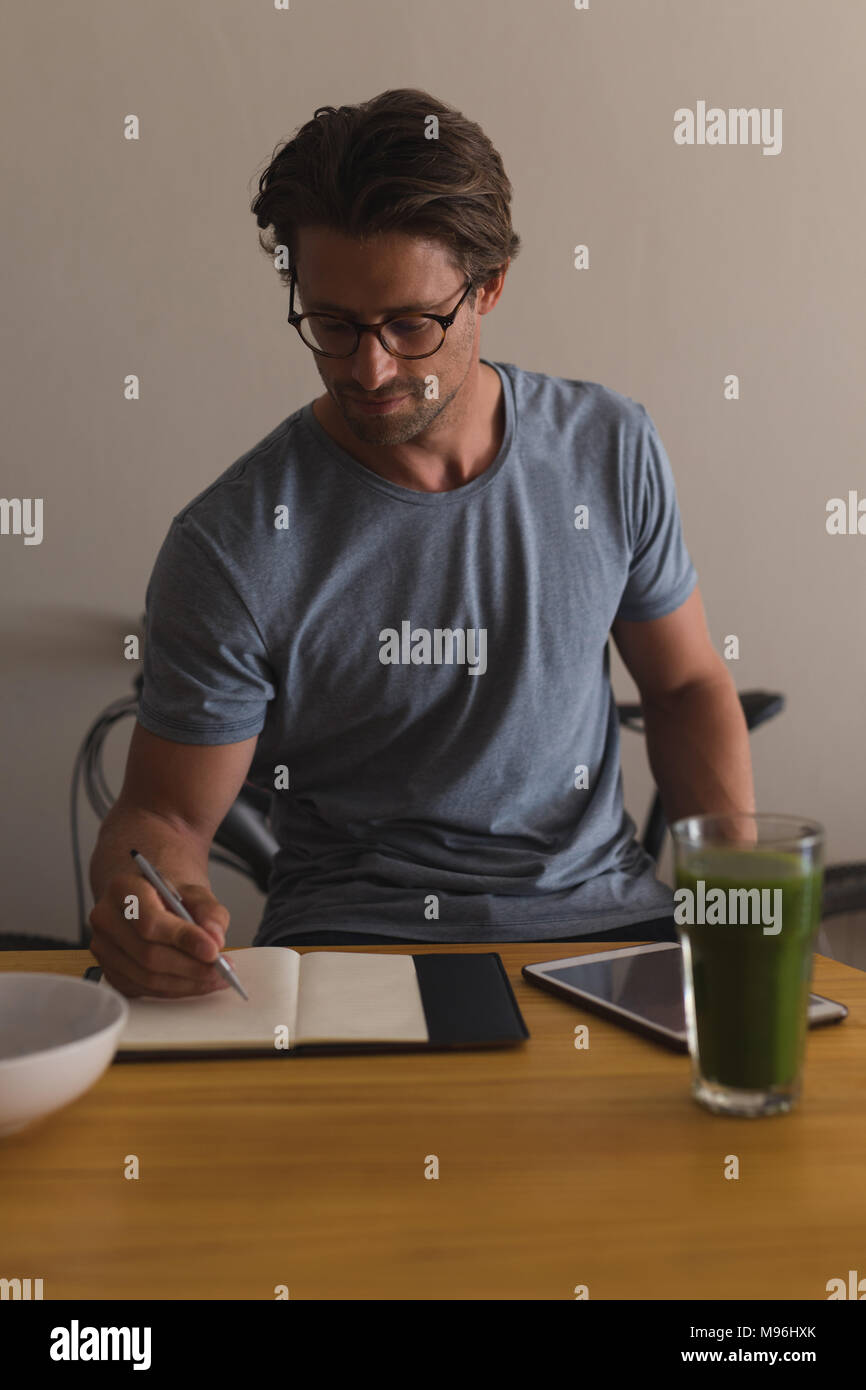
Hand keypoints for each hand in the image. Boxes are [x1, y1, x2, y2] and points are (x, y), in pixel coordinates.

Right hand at [89, 874, 231, 998]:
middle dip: (190, 966)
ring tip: (216, 977)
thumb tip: (215, 938)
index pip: (150, 921)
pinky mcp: (111, 971)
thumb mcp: (194, 892)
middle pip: (148, 954)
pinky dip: (176, 989)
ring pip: (146, 977)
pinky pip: (144, 989)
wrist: (149, 898)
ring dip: (187, 982)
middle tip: (221, 968)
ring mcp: (104, 948)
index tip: (213, 950)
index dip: (183, 939)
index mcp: (123, 889)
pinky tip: (197, 982)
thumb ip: (209, 911)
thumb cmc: (168, 894)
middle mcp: (106, 919)